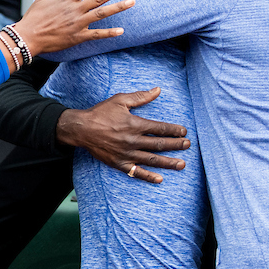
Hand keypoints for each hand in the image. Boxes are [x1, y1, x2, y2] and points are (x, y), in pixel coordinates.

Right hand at [12, 0, 132, 57]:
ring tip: (132, 2)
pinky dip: (109, 33)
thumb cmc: (34, 17)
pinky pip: (96, 34)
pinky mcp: (77, 37)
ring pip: (102, 13)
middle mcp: (75, 9)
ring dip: (118, 7)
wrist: (28, 36)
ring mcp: (77, 23)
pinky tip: (121, 31)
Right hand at [56, 88, 189, 181]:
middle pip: (159, 144)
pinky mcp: (119, 163)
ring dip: (168, 162)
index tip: (184, 132)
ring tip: (182, 164)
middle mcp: (133, 140)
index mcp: (135, 124)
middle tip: (187, 145)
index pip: (159, 128)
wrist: (81, 129)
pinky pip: (135, 172)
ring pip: (151, 160)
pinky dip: (148, 176)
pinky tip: (160, 179)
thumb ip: (141, 96)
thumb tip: (158, 90)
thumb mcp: (120, 100)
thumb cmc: (101, 113)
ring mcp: (126, 154)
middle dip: (175, 145)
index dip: (173, 130)